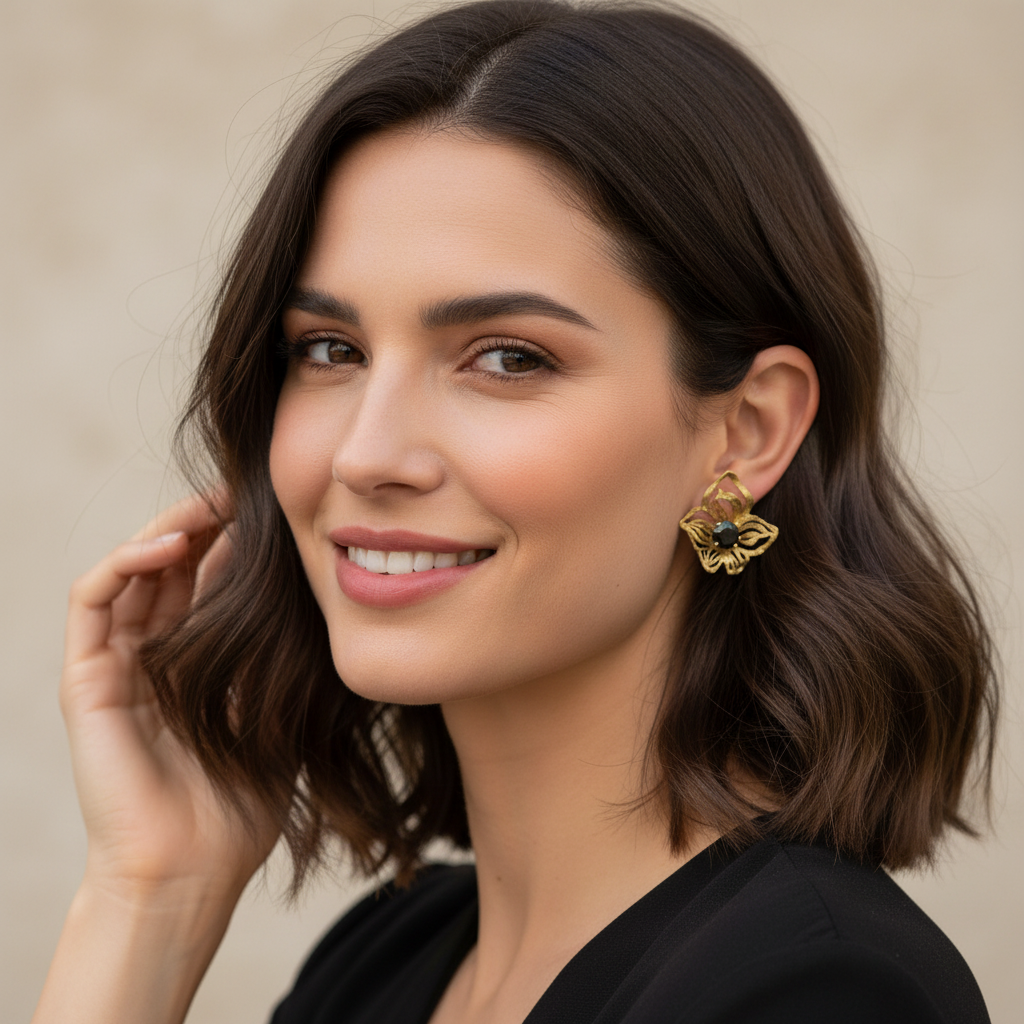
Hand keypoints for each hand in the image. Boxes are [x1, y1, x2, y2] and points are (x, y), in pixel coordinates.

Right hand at [60, 492, 278, 904]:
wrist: (194, 866)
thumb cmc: (246, 796)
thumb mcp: (273, 703)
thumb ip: (274, 647)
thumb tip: (298, 578)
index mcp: (198, 660)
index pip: (208, 580)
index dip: (232, 540)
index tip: (270, 508)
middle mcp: (153, 654)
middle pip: (170, 567)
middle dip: (202, 523)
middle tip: (241, 493)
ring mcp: (115, 664)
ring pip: (131, 572)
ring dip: (165, 531)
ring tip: (208, 505)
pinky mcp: (84, 680)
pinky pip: (92, 602)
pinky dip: (124, 564)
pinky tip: (166, 546)